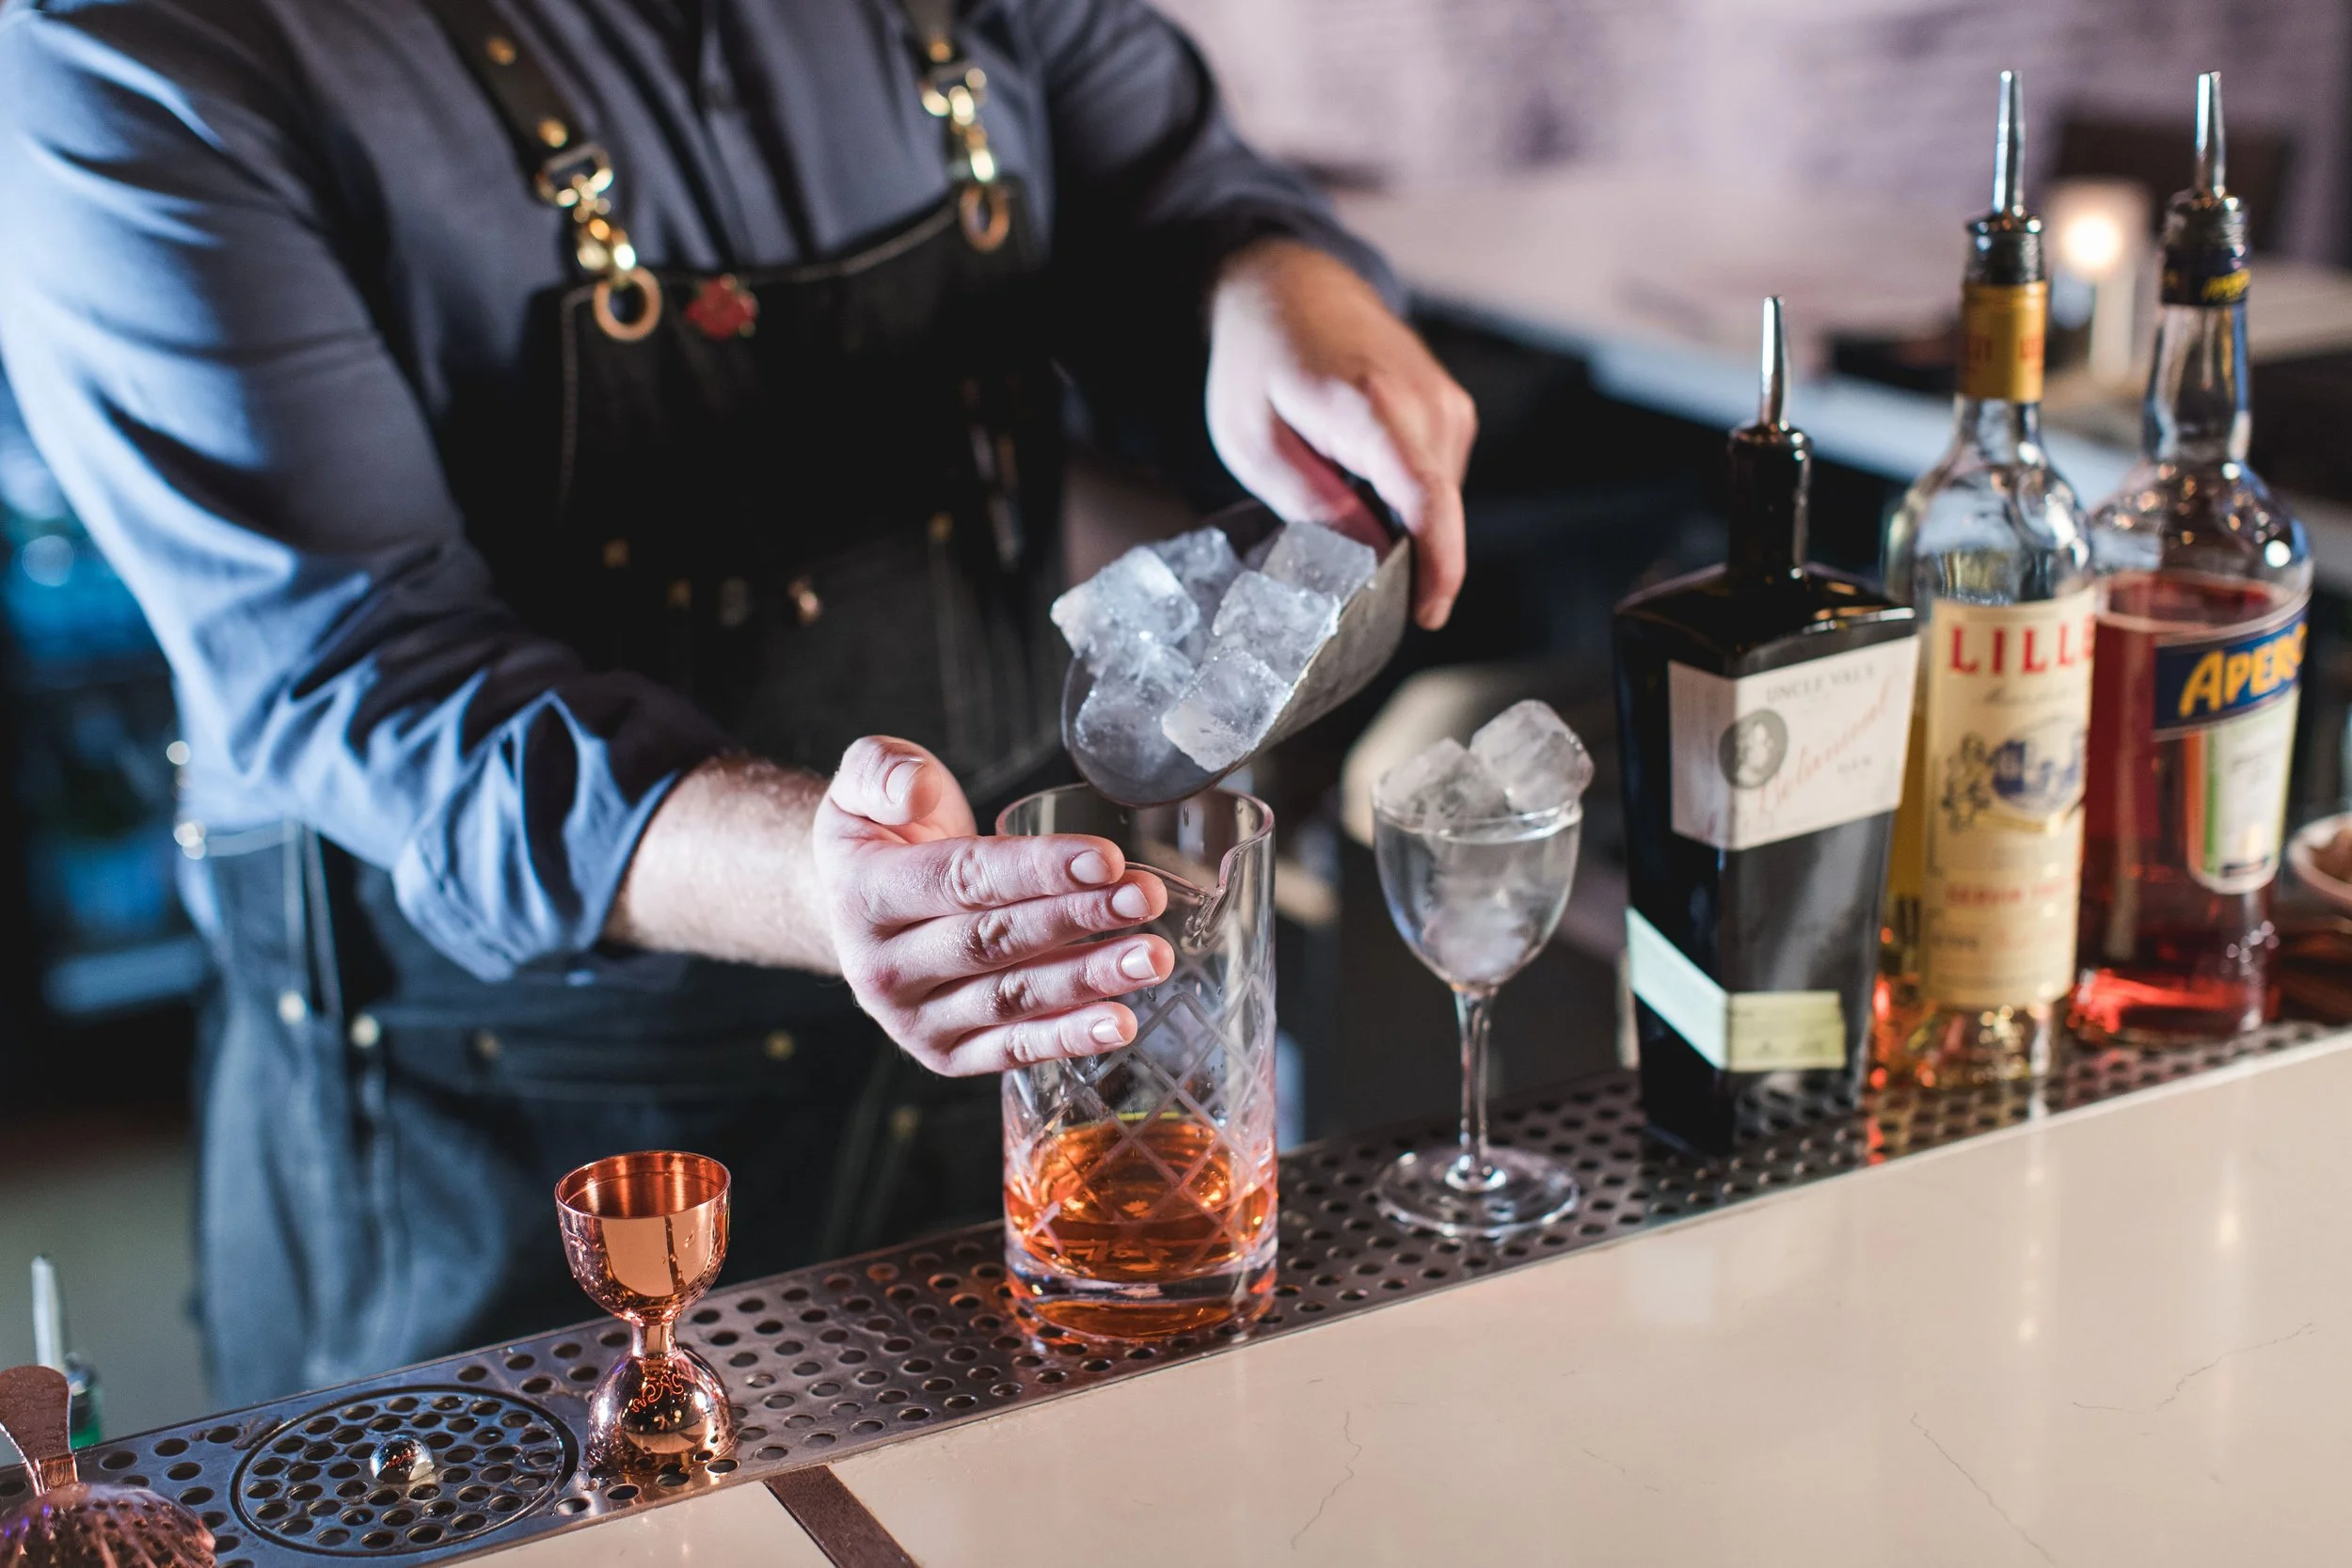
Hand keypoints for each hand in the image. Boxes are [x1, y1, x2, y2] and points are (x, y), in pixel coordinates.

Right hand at [812, 737, 1172, 1074]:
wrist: (849, 906)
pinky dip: (1069, 1039)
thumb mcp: (861, 784)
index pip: (961, 881)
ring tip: (1151, 958)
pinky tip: (1120, 1022)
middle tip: (1146, 898)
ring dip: (1088, 980)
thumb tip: (916, 791)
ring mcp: (913, 1019)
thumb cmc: (879, 837)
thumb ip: (882, 772)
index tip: (1107, 859)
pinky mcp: (945, 1054)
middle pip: (994, 941)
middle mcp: (882, 968)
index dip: (1038, 871)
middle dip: (1079, 919)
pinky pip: (1012, 1049)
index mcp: (865, 896)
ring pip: (1012, 999)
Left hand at [1206, 239, 1478, 628]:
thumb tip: (1369, 558)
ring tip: (1337, 490)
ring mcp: (1447, 403)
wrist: (1292, 287)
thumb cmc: (1262, 361)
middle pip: (1437, 510)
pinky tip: (1358, 473)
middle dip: (1403, 554)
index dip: (1437, 567)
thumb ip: (1312, 504)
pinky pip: (1437, 478)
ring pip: (1439, 499)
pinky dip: (1403, 495)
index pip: (1427, 500)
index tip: (1426, 612)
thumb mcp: (1254, 443)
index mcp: (1374, 407)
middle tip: (1341, 562)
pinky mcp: (1452, 410)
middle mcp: (1427, 403)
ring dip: (1398, 520)